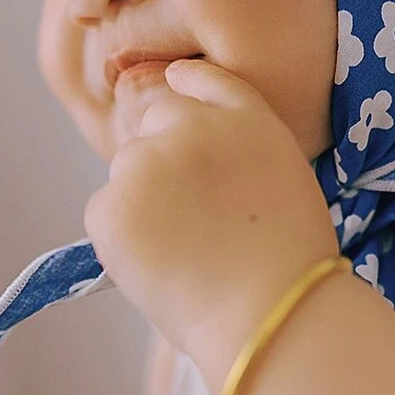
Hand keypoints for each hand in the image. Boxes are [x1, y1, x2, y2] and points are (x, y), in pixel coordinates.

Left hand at [83, 59, 338, 388]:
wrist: (270, 313)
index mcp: (244, 117)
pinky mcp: (110, 205)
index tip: (180, 123)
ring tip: (186, 251)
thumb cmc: (289, 259)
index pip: (197, 81)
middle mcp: (190, 127)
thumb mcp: (285, 175)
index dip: (184, 103)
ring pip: (127, 175)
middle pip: (151, 129)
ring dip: (142, 203)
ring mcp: (144, 163)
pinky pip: (105, 213)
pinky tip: (164, 265)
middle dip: (161, 163)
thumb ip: (239, 136)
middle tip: (194, 223)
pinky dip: (123, 238)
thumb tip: (178, 90)